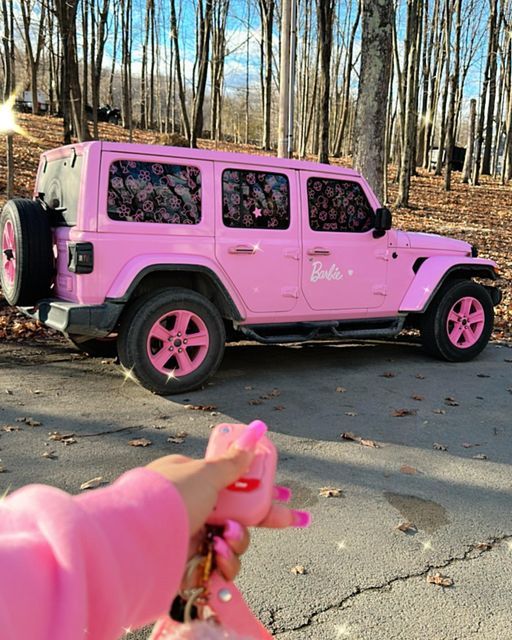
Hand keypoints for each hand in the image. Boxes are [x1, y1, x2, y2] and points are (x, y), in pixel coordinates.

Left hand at [146, 421, 309, 581]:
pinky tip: (215, 557)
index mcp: (194, 480)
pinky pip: (223, 566)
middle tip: (292, 519)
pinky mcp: (193, 566)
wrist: (138, 543)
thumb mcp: (207, 473)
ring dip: (237, 540)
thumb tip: (256, 430)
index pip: (235, 482)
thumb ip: (235, 460)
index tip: (285, 494)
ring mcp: (194, 537)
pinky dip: (224, 563)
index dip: (261, 487)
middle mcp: (194, 508)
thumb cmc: (170, 499)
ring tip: (223, 537)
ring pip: (236, 541)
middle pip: (240, 513)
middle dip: (263, 518)